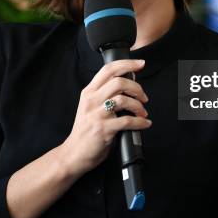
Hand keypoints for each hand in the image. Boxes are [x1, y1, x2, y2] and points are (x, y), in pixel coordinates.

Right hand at [59, 59, 151, 177]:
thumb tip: (129, 82)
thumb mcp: (90, 106)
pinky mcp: (103, 129)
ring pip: (124, 100)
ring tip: (142, 113)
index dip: (127, 64)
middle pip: (119, 82)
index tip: (140, 64)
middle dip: (137, 88)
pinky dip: (140, 122)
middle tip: (143, 97)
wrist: (73, 154)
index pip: (108, 69)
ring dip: (138, 106)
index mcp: (89, 92)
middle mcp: (91, 100)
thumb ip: (105, 94)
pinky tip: (144, 124)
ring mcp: (97, 114)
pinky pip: (127, 121)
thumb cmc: (85, 130)